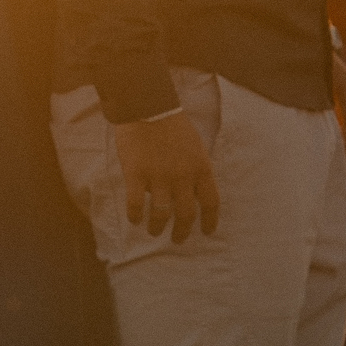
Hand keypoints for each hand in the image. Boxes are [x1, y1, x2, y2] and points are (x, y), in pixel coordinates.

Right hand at [113, 114, 219, 242]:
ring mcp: (159, 176)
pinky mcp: (136, 174)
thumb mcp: (196, 146)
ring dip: (157, 227)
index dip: (209, 221)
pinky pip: (136, 204)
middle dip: (181, 231)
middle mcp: (183, 176)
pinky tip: (135, 219)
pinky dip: (136, 215)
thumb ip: (197, 169)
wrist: (148, 106)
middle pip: (186, 214)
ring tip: (153, 231)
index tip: (206, 232)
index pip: (211, 202)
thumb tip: (196, 191)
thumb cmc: (172, 124)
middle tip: (177, 239)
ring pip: (161, 214)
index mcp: (201, 168)